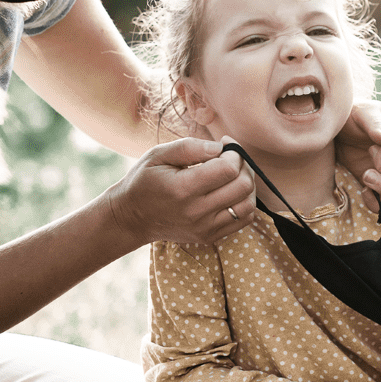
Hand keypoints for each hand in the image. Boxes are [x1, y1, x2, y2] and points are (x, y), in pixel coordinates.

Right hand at [105, 136, 254, 247]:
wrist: (132, 217)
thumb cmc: (144, 180)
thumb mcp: (157, 155)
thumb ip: (189, 147)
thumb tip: (220, 147)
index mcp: (182, 188)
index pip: (227, 169)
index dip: (233, 153)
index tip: (225, 145)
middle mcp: (196, 212)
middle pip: (242, 186)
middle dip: (244, 166)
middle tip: (232, 158)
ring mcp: (204, 228)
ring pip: (248, 205)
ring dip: (247, 185)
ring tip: (234, 174)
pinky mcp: (209, 236)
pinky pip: (243, 220)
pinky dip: (244, 202)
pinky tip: (231, 191)